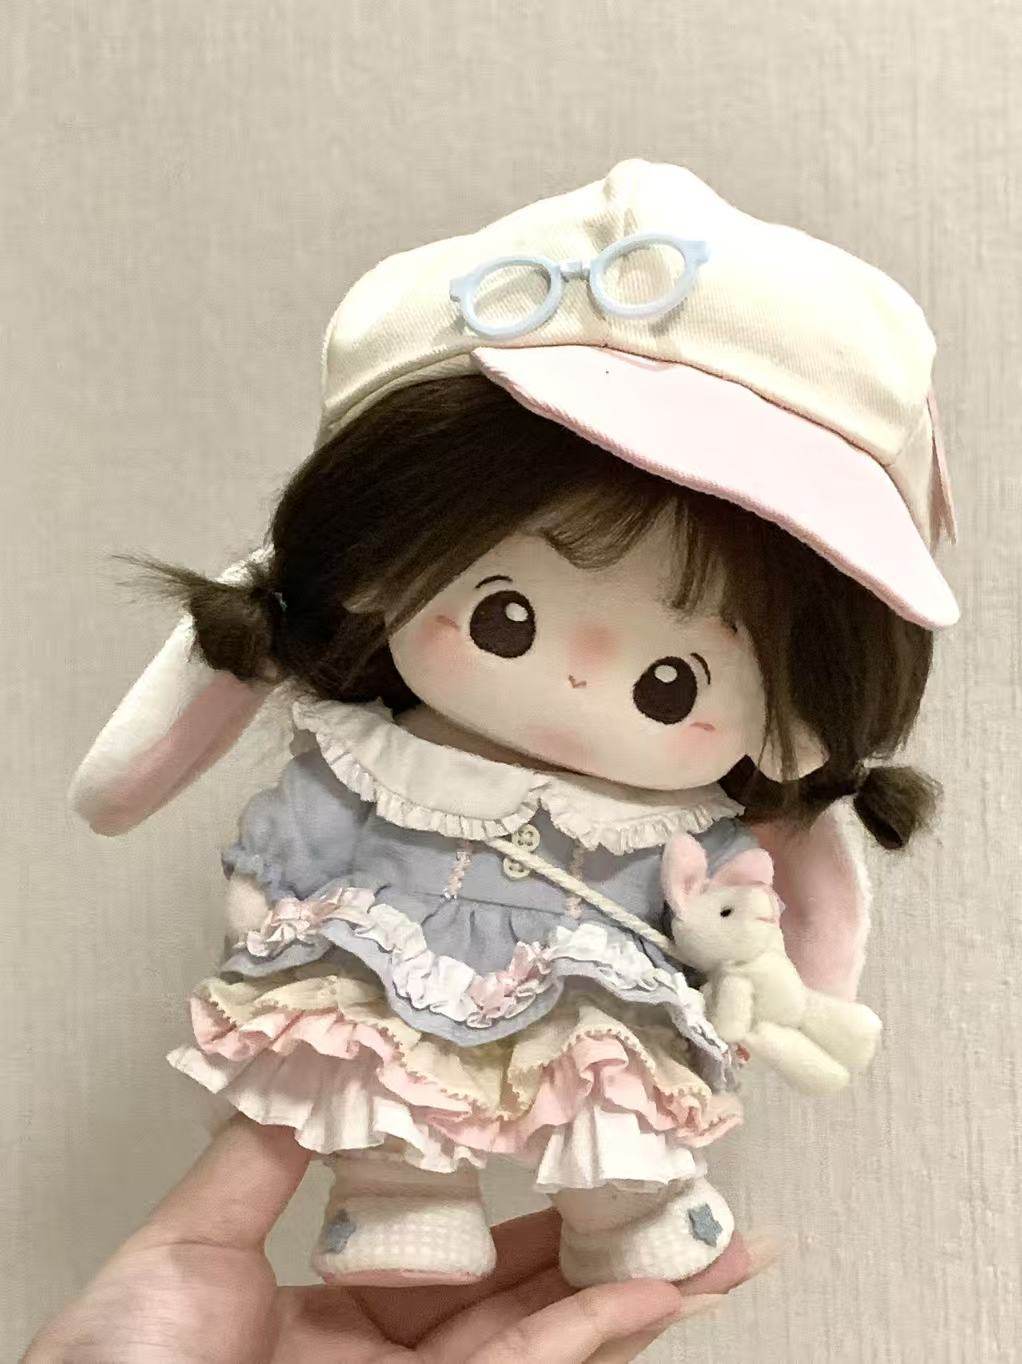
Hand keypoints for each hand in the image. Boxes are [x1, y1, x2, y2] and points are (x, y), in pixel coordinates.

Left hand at [25, 1117, 779, 1362]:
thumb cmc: (121, 1361)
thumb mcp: (193, 1240)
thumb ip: (269, 1151)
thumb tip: (326, 1052)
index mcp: (330, 1312)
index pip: (453, 1249)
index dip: (528, 1201)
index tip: (588, 1147)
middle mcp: (386, 1363)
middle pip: (525, 1298)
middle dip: (612, 1246)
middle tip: (689, 1192)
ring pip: (547, 1343)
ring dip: (634, 1294)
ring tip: (718, 1244)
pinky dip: (592, 1343)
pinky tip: (654, 1300)